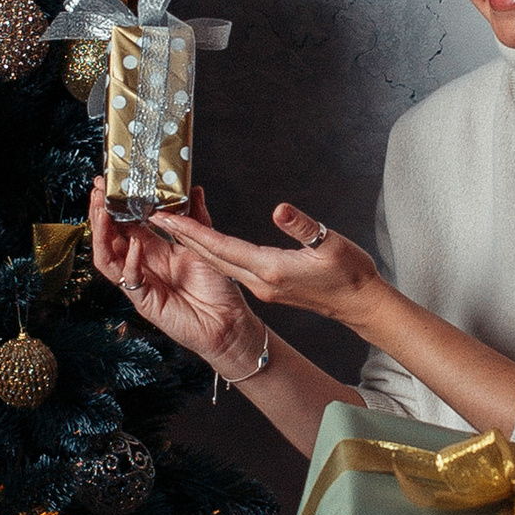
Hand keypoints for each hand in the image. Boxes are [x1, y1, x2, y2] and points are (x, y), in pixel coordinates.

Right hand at [86, 183, 266, 370]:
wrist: (228, 322)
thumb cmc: (218, 288)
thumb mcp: (206, 245)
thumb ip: (196, 219)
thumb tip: (194, 189)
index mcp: (155, 250)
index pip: (126, 224)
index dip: (116, 205)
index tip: (110, 182)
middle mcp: (143, 265)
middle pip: (110, 238)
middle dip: (100, 214)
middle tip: (97, 191)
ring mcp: (141, 283)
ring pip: (108, 258)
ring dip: (102, 235)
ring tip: (102, 212)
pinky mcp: (145, 301)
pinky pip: (129, 279)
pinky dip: (130, 261)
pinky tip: (136, 244)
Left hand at [143, 195, 380, 327]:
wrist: (360, 304)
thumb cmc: (350, 274)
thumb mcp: (331, 244)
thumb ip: (303, 227)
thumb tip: (280, 209)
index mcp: (270, 270)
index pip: (221, 248)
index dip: (192, 231)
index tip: (167, 218)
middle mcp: (260, 281)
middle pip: (211, 257)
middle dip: (181, 237)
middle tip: (154, 218)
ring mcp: (262, 286)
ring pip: (219, 263)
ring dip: (194, 244)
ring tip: (172, 225)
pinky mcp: (268, 286)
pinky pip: (231, 266)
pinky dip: (213, 250)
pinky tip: (207, 240)